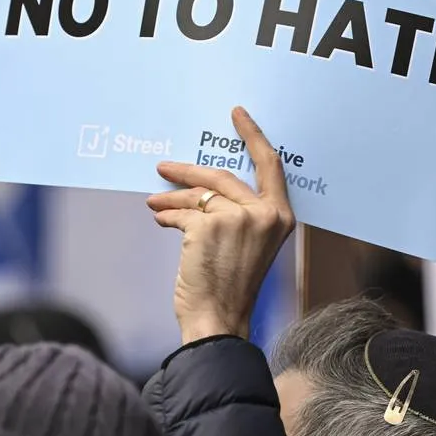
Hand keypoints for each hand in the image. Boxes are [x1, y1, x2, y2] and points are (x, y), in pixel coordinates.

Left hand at [146, 107, 295, 343]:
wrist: (219, 320)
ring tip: (154, 203)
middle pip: (222, 176)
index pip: (270, 165)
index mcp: (282, 217)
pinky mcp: (210, 224)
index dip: (252, 136)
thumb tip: (203, 187)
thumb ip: (239, 214)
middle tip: (164, 166)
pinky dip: (168, 216)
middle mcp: (265, 214)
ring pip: (198, 194)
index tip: (237, 115)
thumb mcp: (248, 245)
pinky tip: (160, 220)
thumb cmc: (231, 287)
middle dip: (188, 171)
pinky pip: (183, 211)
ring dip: (172, 198)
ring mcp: (239, 218)